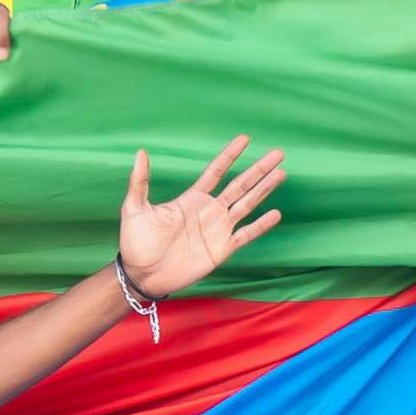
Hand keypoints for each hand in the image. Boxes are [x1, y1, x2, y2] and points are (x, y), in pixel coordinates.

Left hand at [118, 136, 286, 299]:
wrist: (142, 275)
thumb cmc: (136, 242)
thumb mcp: (134, 208)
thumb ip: (140, 181)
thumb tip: (141, 152)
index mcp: (191, 199)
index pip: (215, 172)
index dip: (230, 155)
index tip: (245, 139)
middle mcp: (209, 211)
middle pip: (239, 185)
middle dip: (258, 169)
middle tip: (278, 154)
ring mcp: (218, 229)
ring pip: (247, 205)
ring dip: (264, 190)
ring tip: (281, 174)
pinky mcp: (221, 249)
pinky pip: (245, 235)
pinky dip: (261, 225)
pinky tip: (275, 213)